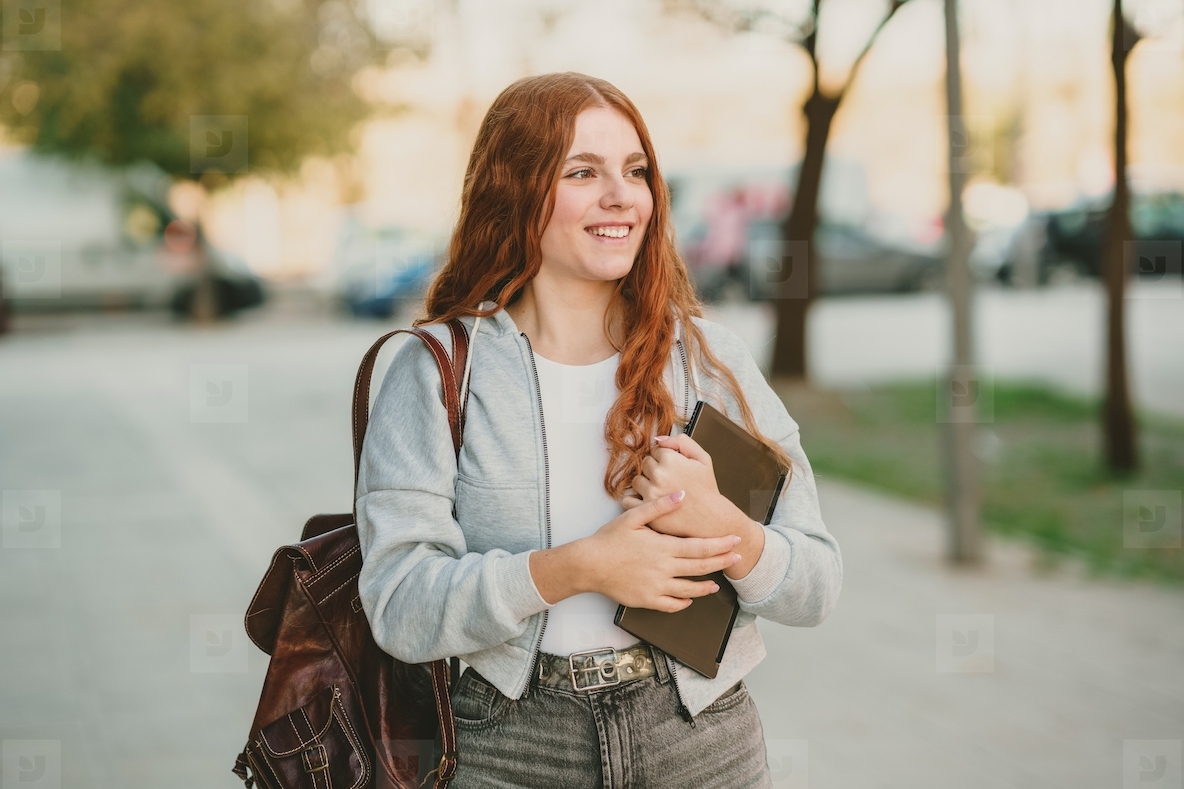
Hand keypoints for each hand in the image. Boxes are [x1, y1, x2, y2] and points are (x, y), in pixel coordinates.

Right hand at [580, 491, 742, 612]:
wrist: (589, 565)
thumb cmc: (609, 539)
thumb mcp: (633, 517)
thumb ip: (659, 506)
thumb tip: (682, 494)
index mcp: (663, 547)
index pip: (700, 547)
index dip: (720, 544)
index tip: (735, 541)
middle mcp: (664, 568)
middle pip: (701, 567)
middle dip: (722, 562)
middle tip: (738, 559)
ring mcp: (656, 587)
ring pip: (689, 590)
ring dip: (706, 587)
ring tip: (716, 584)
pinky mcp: (647, 600)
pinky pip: (671, 605)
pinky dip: (683, 602)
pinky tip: (688, 599)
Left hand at [620, 433, 746, 539]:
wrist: (710, 518)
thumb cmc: (707, 489)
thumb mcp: (703, 458)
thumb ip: (682, 441)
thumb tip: (658, 439)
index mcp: (670, 460)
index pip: (656, 450)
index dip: (665, 458)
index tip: (674, 468)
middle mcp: (658, 475)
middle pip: (645, 464)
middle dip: (655, 469)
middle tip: (669, 480)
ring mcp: (651, 493)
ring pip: (636, 481)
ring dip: (645, 484)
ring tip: (661, 491)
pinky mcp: (647, 510)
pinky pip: (628, 500)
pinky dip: (635, 500)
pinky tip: (648, 501)